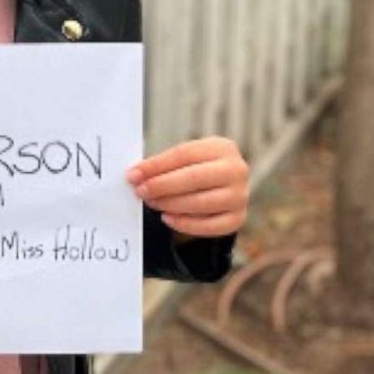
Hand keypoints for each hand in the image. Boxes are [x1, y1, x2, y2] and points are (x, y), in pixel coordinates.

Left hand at [126, 136, 248, 237]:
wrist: (221, 185)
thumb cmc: (195, 167)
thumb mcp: (183, 159)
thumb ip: (162, 165)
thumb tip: (135, 175)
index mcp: (222, 147)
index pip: (184, 154)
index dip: (156, 165)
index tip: (133, 174)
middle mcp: (236, 170)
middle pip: (195, 178)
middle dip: (162, 185)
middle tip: (140, 191)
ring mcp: (240, 196)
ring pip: (203, 203)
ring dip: (171, 204)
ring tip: (151, 203)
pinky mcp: (238, 218)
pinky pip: (210, 226)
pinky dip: (186, 224)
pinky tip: (167, 218)